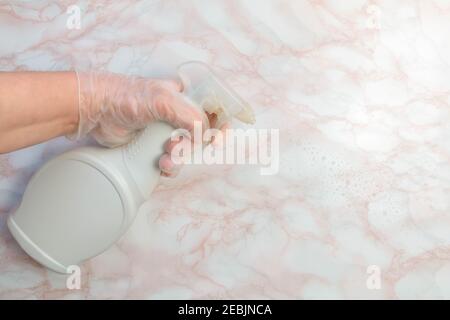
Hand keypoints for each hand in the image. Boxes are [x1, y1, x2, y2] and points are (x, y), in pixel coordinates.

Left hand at [70, 71, 209, 176]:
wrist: (97, 111)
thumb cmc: (126, 97)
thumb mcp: (164, 101)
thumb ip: (191, 117)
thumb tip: (205, 136)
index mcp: (184, 97)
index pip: (212, 109)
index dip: (220, 123)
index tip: (220, 137)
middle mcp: (178, 114)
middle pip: (202, 135)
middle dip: (196, 146)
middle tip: (182, 146)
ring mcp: (166, 132)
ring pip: (187, 152)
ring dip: (180, 159)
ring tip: (165, 157)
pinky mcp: (154, 147)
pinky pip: (172, 162)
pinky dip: (169, 167)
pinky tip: (160, 166)